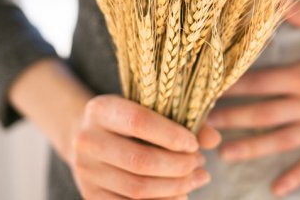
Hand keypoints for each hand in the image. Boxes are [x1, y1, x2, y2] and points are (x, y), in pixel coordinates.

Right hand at [69, 94, 221, 198]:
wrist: (92, 139)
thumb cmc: (130, 121)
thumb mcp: (151, 110)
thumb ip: (183, 119)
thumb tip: (213, 139)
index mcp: (100, 109)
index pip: (138, 121)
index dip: (171, 135)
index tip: (194, 144)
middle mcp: (86, 140)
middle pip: (140, 160)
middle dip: (179, 166)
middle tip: (200, 163)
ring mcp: (86, 171)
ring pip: (137, 189)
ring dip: (176, 187)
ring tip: (197, 178)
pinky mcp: (91, 196)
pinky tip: (181, 194)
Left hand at [206, 1, 299, 196]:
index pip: (260, 82)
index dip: (231, 87)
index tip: (206, 89)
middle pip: (264, 114)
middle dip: (231, 120)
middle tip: (201, 125)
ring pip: (282, 141)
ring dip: (251, 149)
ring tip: (223, 154)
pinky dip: (296, 176)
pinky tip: (276, 188)